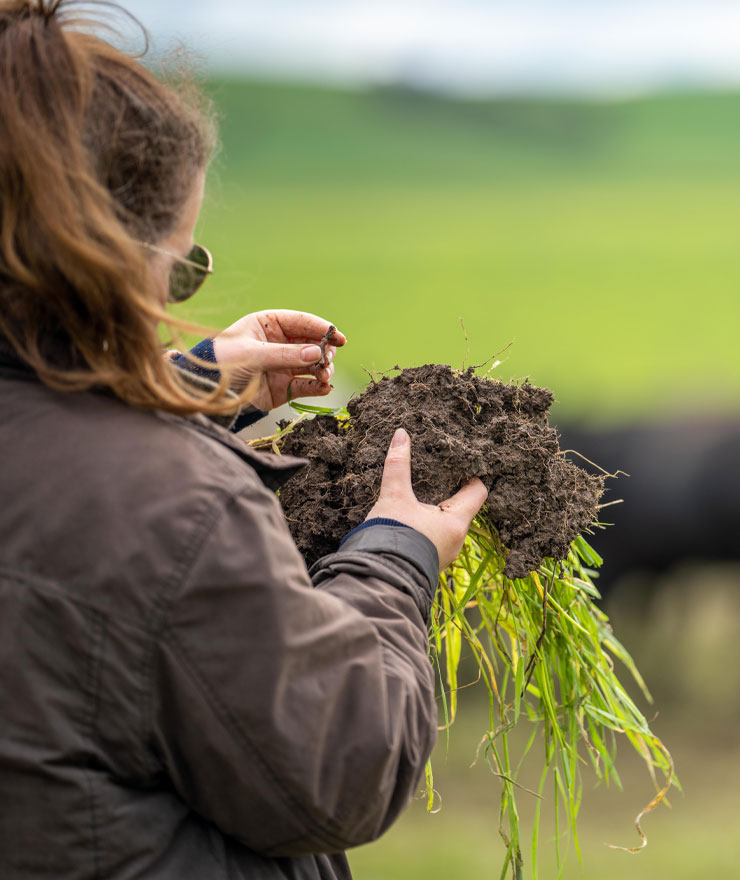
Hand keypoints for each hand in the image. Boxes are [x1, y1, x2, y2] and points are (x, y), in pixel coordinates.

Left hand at [211, 310, 346, 411]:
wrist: (206, 393)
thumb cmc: (222, 364)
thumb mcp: (251, 355)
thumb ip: (284, 355)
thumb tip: (315, 354)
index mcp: (268, 324)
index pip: (300, 321)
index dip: (321, 328)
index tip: (338, 337)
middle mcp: (278, 343)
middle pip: (311, 343)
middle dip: (324, 351)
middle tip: (327, 360)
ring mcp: (283, 366)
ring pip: (312, 365)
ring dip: (323, 369)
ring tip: (325, 376)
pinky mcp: (284, 388)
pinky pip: (306, 385)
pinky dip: (317, 387)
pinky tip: (324, 388)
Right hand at [366, 428, 488, 570]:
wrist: (377, 579)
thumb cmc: (392, 537)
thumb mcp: (394, 497)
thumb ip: (398, 465)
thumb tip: (402, 435)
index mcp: (457, 522)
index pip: (478, 491)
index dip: (472, 475)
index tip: (459, 463)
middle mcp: (457, 541)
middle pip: (462, 508)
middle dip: (451, 492)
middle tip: (437, 474)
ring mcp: (445, 555)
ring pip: (448, 525)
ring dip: (438, 511)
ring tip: (421, 496)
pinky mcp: (430, 563)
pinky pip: (436, 539)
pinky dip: (429, 526)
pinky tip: (411, 520)